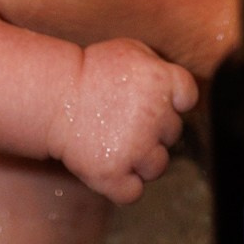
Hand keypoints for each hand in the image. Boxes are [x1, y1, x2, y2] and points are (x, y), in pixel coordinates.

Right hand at [58, 39, 196, 201]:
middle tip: (126, 121)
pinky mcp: (114, 174)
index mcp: (161, 81)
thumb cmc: (91, 70)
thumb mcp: (130, 51)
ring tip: (118, 144)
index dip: (175, 101)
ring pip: (158, 166)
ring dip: (143, 160)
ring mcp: (136, 148)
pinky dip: (124, 186)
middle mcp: (155, 116)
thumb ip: (159, 68)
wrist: (54, 96)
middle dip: (155, 129)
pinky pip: (133, 192)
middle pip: (172, 133)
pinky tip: (111, 168)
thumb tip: (179, 91)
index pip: (188, 96)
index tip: (158, 102)